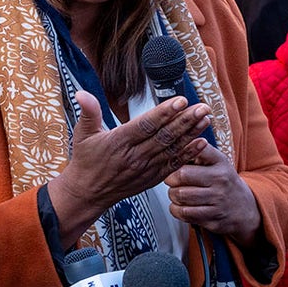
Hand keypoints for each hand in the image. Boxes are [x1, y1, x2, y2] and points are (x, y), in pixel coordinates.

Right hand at [48, 91, 210, 244]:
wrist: (88, 193)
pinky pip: (173, 164)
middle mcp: (135, 156)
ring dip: (191, 133)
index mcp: (119, 142)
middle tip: (202, 107)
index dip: (164, 113)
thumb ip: (88, 112)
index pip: (146, 125)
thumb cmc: (86, 161)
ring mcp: (145, 168)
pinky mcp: (152, 178)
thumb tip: (82, 93)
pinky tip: (201, 143)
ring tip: (205, 119)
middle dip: (185, 121)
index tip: (180, 101)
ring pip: (172, 148)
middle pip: (164, 136)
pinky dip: (188, 154)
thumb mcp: (82, 134)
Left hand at [165, 135, 261, 247]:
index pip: (194, 150)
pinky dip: (176, 209)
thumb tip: (176, 141)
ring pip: (180, 195)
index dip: (178, 154)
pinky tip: (180, 205)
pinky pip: (184, 213)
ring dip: (172, 194)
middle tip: (171, 179)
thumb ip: (197, 150)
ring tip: (176, 192)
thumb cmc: (222, 180)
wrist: (244, 208)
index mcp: (220, 162)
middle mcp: (220, 181)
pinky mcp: (212, 219)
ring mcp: (217, 201)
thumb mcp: (216, 161)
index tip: (173, 159)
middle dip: (170, 178)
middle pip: (181, 175)